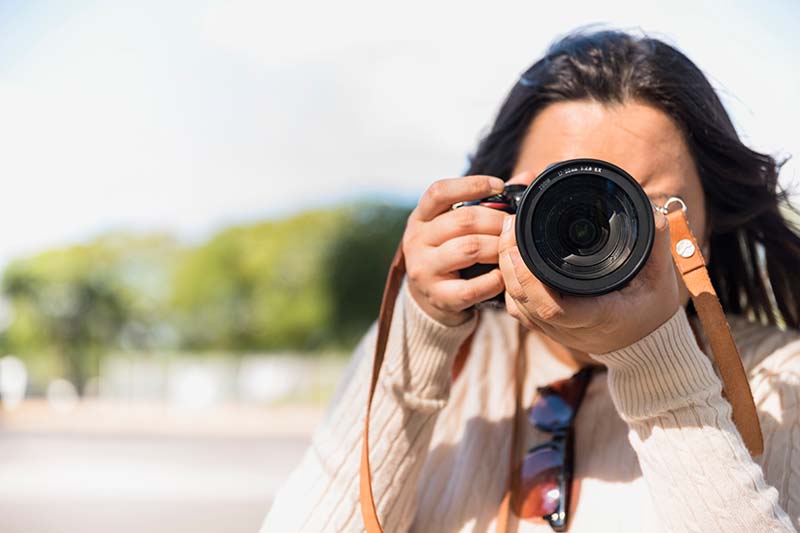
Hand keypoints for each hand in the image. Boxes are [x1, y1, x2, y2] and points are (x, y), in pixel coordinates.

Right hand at [403, 174, 521, 325]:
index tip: (499, 186)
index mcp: (421, 217)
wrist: (428, 296)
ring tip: (509, 249)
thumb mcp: (456, 225)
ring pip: (468, 249)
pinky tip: (502, 276)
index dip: (471, 185)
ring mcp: (424, 269)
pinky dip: (493, 281)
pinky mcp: (437, 296)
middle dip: (496, 221)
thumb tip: (526, 178)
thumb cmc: (449, 251)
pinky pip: (471, 288)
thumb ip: (488, 202)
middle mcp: (417, 240)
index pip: (439, 192)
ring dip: (497, 247)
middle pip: (462, 221)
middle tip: (514, 226)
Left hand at [497, 208, 680, 353]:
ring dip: (506, 272)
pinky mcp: (547, 328)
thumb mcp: (660, 277)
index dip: (529, 281)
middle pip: (525, 301)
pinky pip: (519, 309)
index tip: (519, 249)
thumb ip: (655, 244)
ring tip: (508, 238)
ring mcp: (555, 331)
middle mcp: (571, 328)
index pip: (553, 307)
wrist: (645, 345)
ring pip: (517, 306)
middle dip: (509, 263)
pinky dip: (511, 285)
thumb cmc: (652, 309)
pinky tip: (511, 261)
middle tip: (509, 227)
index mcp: (598, 315)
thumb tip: (652, 214)